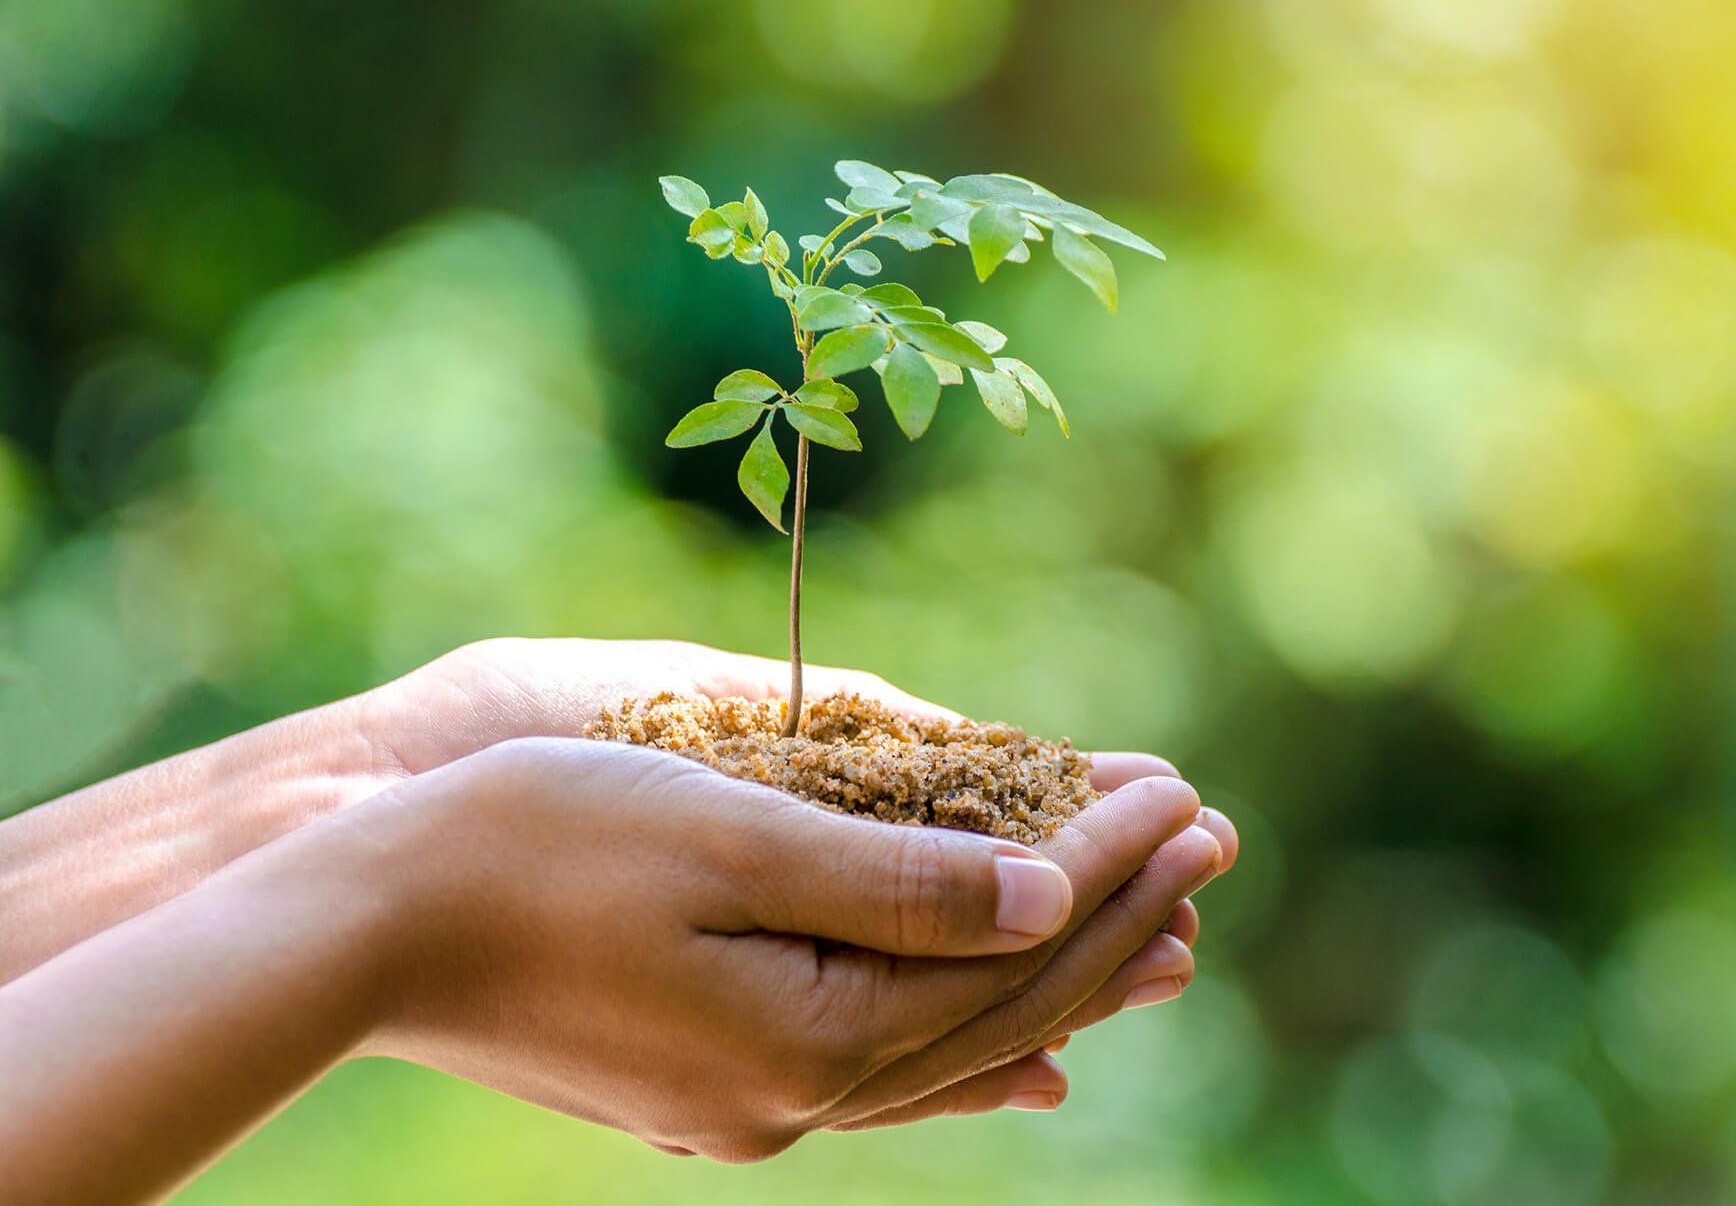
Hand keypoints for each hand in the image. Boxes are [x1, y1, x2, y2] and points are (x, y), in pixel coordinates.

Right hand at [2, 637, 1234, 988]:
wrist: (363, 923)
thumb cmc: (533, 845)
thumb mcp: (728, 839)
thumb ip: (897, 883)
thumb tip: (1045, 901)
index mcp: (812, 1035)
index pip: (1011, 946)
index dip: (1109, 865)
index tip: (1187, 792)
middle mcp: (800, 1094)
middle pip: (1003, 1005)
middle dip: (1113, 918)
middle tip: (1211, 843)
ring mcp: (757, 1103)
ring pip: (957, 1046)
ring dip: (1063, 981)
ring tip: (1160, 937)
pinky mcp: (720, 1086)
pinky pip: (891, 1076)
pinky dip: (974, 1047)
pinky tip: (1033, 1059)